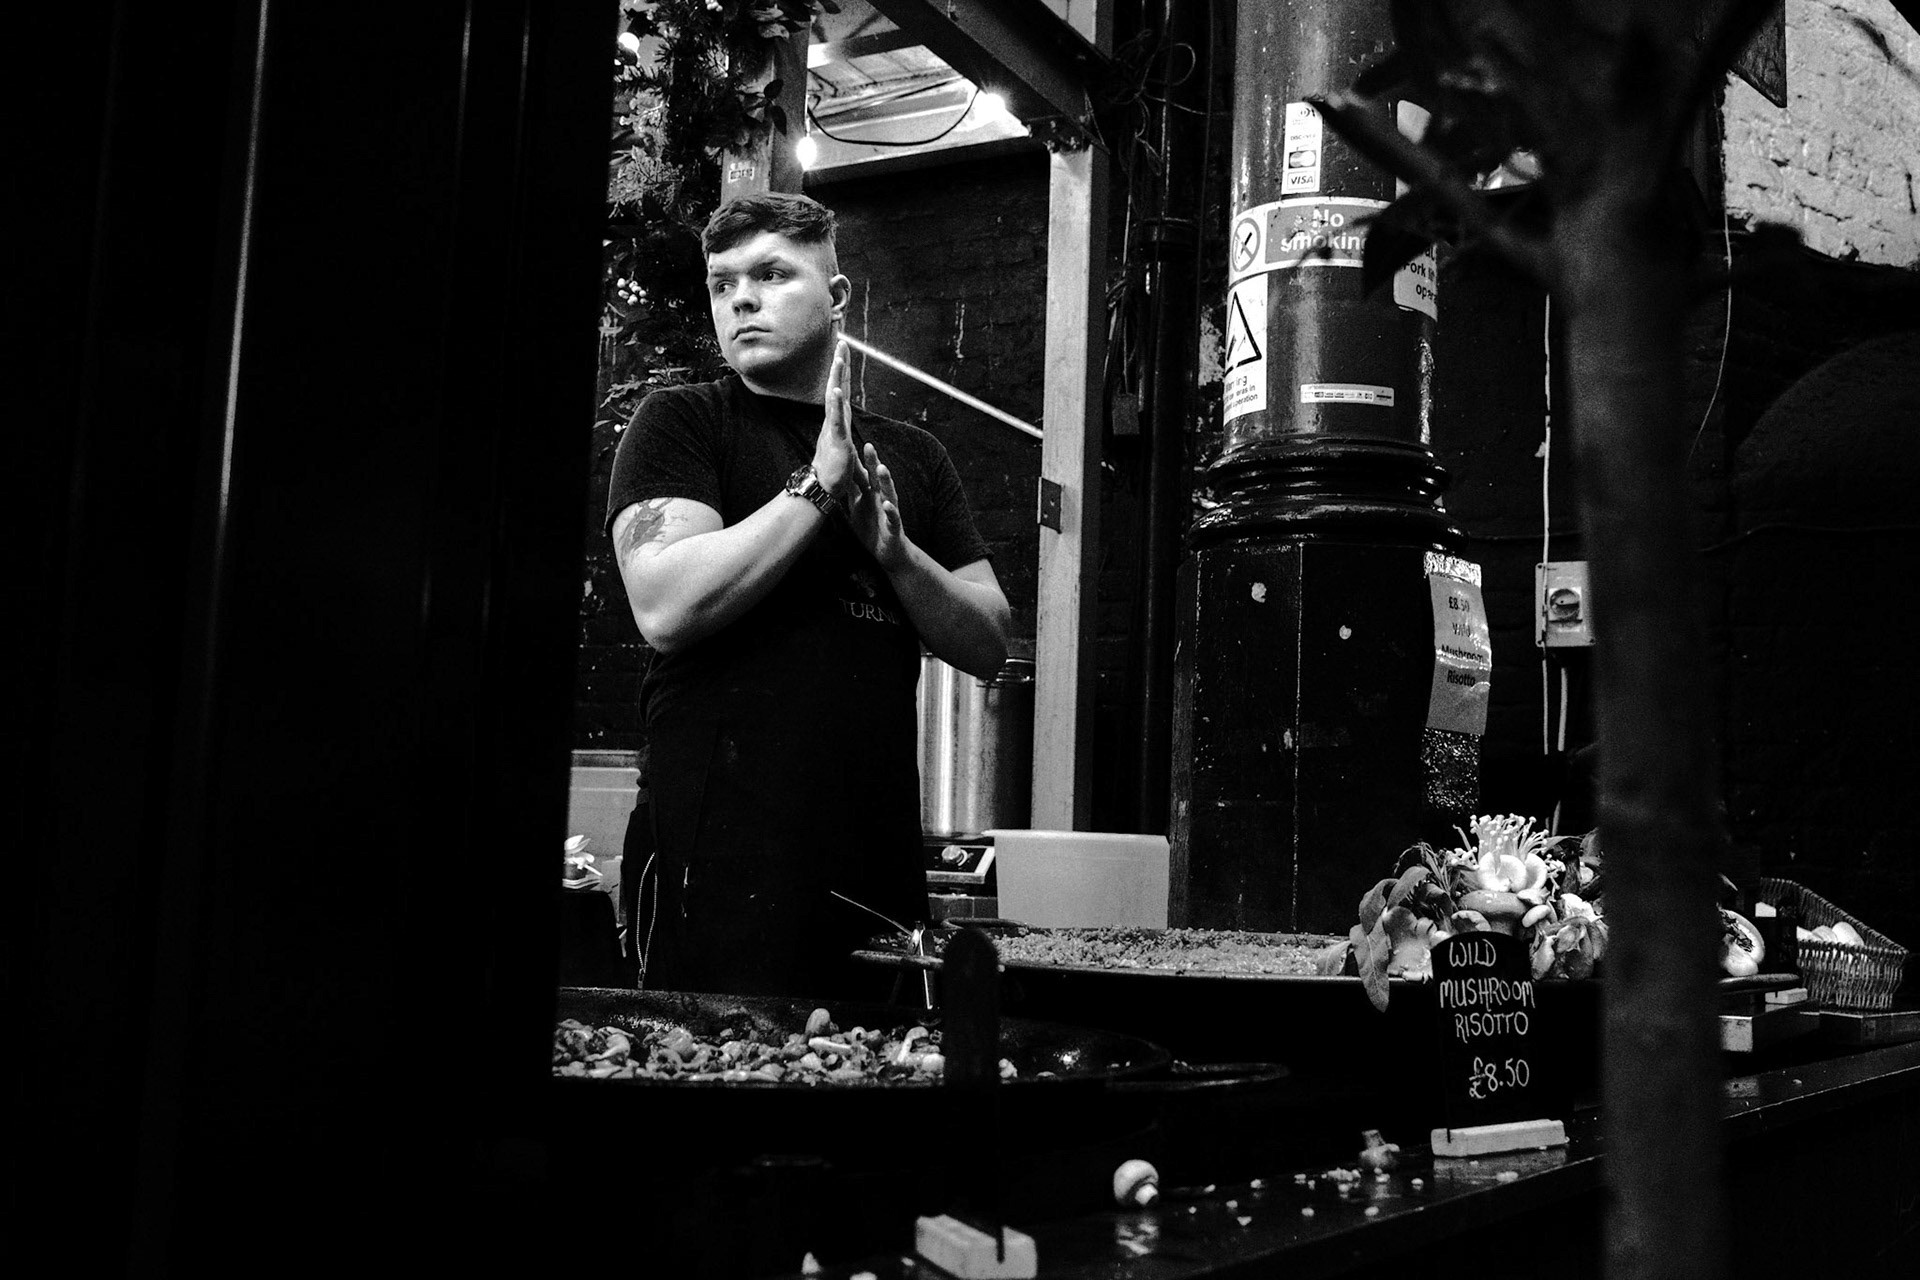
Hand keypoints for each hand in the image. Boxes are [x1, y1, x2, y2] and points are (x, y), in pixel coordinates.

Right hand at [810, 339, 862, 499]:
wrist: (825, 486)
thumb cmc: (834, 466)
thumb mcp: (842, 440)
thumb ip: (840, 425)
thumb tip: (840, 413)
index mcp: (839, 418)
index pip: (842, 388)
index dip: (843, 368)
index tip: (843, 348)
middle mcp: (835, 418)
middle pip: (837, 385)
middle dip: (840, 364)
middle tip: (842, 342)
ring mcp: (834, 427)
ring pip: (835, 398)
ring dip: (837, 377)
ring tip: (838, 359)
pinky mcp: (837, 439)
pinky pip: (836, 419)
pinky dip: (836, 403)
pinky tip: (837, 389)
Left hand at [849, 442, 908, 568]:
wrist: (888, 553)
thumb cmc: (873, 529)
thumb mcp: (858, 507)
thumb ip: (853, 491)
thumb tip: (841, 475)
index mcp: (871, 494)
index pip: (865, 474)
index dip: (859, 461)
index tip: (851, 444)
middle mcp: (882, 499)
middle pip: (877, 478)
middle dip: (874, 462)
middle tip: (868, 446)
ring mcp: (889, 511)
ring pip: (889, 493)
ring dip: (886, 481)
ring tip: (882, 469)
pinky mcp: (894, 526)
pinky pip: (893, 517)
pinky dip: (891, 510)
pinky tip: (888, 504)